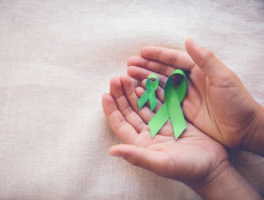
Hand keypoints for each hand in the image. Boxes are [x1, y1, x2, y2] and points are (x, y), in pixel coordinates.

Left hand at [102, 75, 227, 187]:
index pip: (120, 124)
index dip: (111, 110)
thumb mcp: (161, 163)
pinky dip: (152, 92)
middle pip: (129, 111)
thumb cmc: (187, 168)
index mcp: (140, 143)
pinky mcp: (173, 118)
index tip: (105, 94)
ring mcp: (160, 124)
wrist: (213, 166)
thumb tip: (112, 151)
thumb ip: (137, 156)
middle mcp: (147, 133)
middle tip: (116, 78)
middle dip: (121, 94)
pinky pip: (159, 102)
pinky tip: (146, 81)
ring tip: (127, 76)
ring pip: (142, 104)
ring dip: (134, 90)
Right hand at [127, 38, 263, 150]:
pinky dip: (151, 96)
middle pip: (163, 71)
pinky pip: (163, 101)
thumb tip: (189, 40)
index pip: (175, 59)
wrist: (243, 129)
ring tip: (129, 77)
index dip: (158, 55)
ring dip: (145, 80)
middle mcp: (189, 82)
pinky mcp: (182, 110)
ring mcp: (184, 96)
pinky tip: (139, 93)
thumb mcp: (224, 78)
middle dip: (146, 67)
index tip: (141, 52)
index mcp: (199, 70)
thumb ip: (206, 60)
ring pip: (160, 85)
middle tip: (129, 65)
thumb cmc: (237, 102)